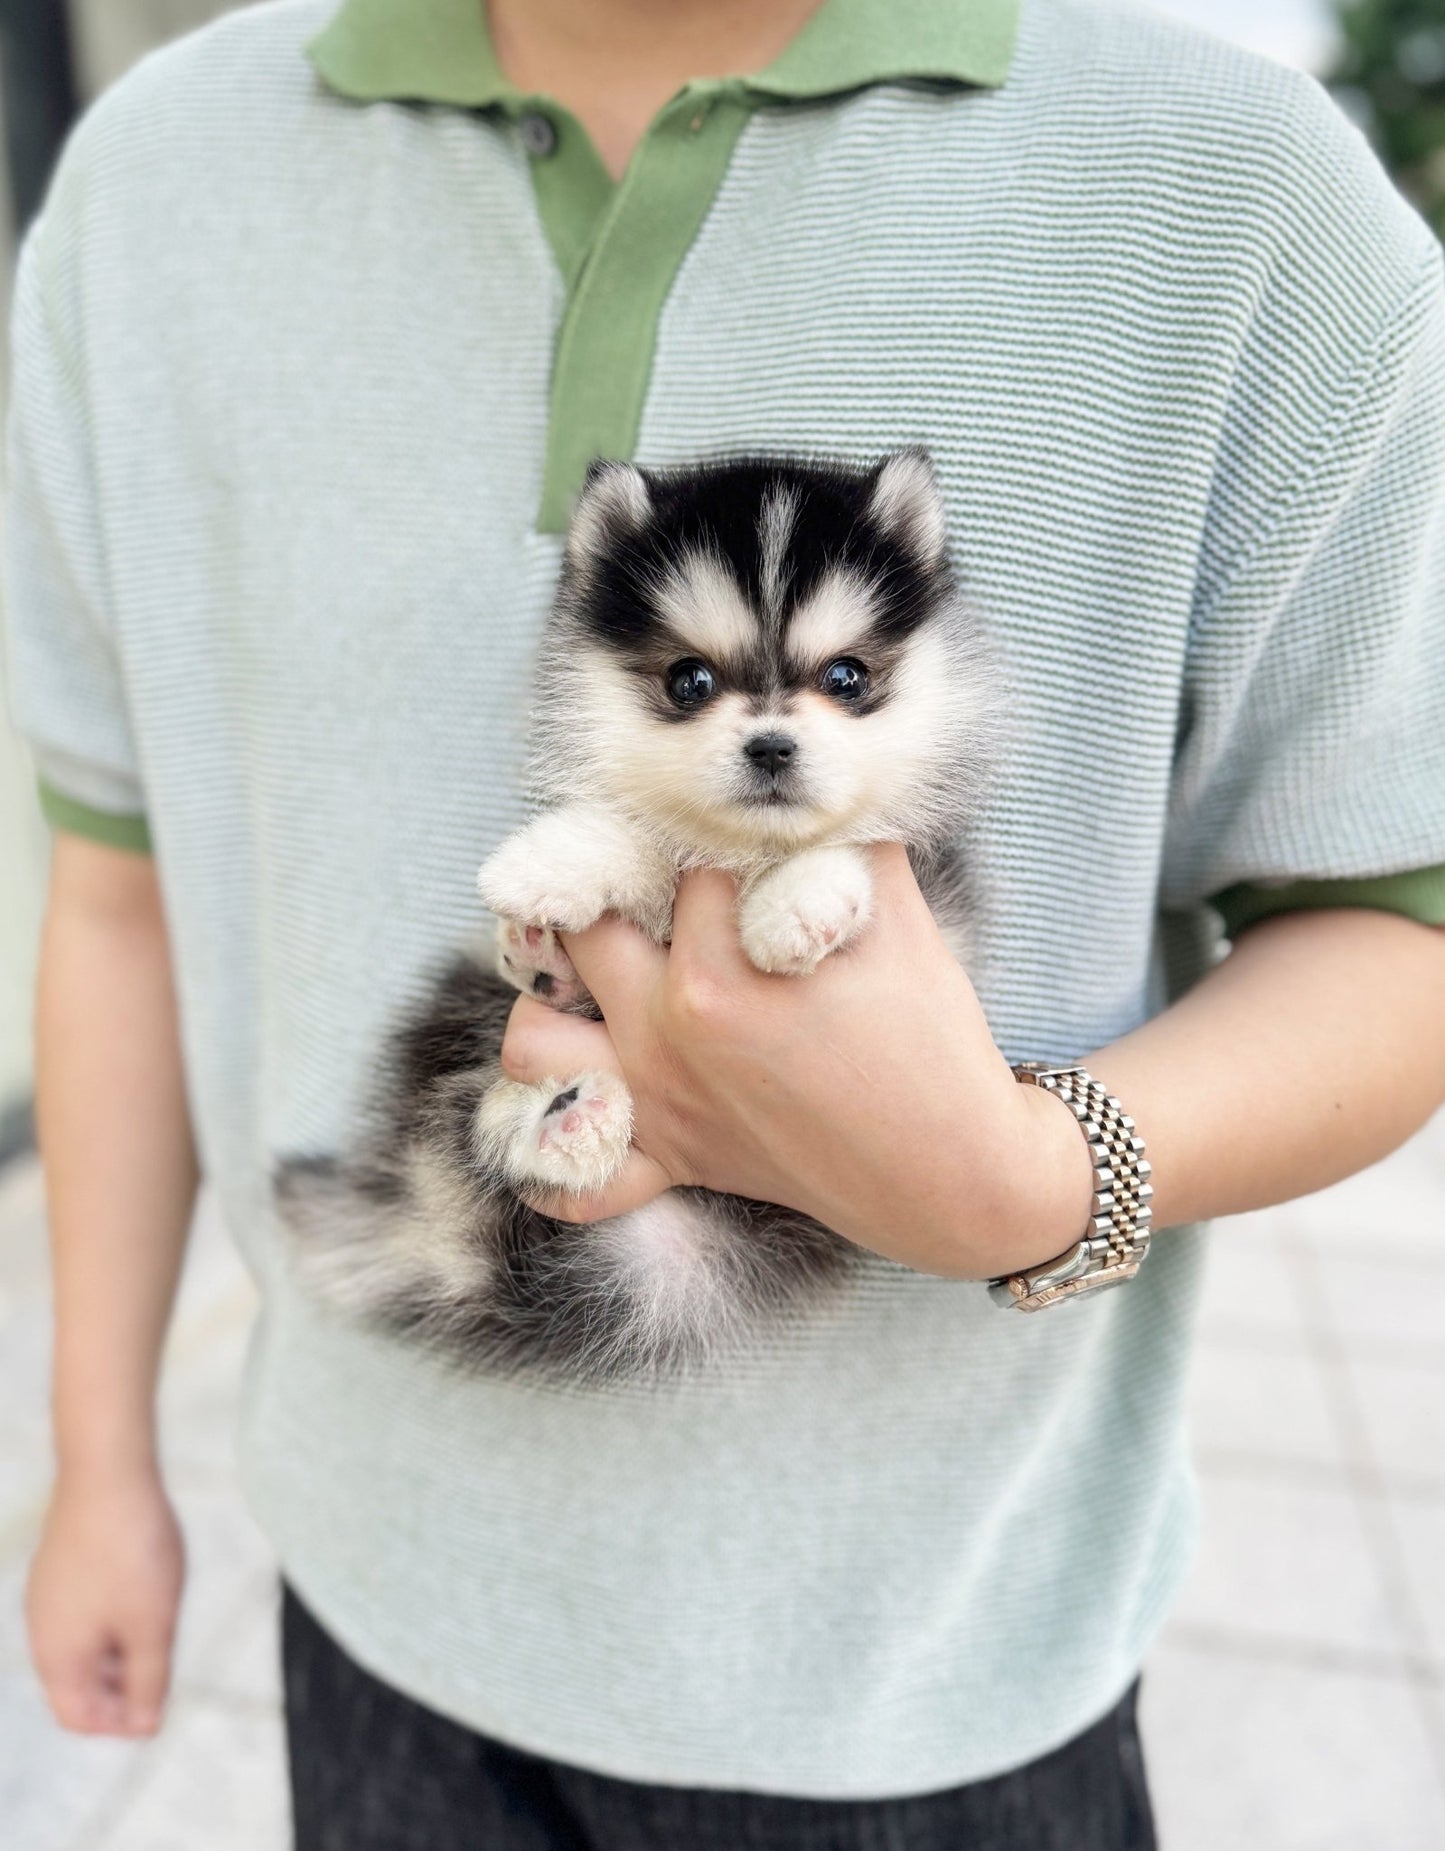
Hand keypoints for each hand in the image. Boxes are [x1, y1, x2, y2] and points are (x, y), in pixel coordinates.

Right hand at [27, 1463, 183, 1735]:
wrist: (107, 1471)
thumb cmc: (131, 1550)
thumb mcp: (153, 1624)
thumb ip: (149, 1682)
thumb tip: (145, 1728)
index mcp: (57, 1656)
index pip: (78, 1717)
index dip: (120, 1725)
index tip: (159, 1707)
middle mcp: (42, 1629)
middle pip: (80, 1683)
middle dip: (123, 1686)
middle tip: (167, 1664)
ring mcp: (48, 1594)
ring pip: (85, 1643)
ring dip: (122, 1649)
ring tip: (162, 1622)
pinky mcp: (61, 1564)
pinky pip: (85, 1609)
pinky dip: (115, 1616)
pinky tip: (148, 1589)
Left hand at [501, 844, 1093, 1278]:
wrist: (953, 1171)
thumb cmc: (932, 1042)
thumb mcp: (899, 921)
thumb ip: (850, 843)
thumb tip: (821, 790)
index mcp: (719, 967)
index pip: (679, 865)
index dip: (704, 835)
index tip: (722, 829)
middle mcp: (667, 1031)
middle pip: (584, 930)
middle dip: (608, 894)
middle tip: (642, 884)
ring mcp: (658, 1102)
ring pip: (533, 1044)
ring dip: (548, 1004)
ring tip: (587, 981)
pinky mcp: (673, 1163)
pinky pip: (575, 1182)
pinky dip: (556, 1157)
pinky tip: (578, 1108)